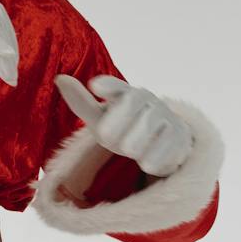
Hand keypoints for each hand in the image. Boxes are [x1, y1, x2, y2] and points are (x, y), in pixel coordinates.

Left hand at [53, 73, 193, 176]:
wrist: (160, 146)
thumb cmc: (124, 128)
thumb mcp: (100, 120)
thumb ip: (81, 103)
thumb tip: (60, 79)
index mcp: (126, 94)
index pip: (117, 86)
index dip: (108, 85)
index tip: (95, 87)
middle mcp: (149, 100)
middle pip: (133, 103)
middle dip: (118, 122)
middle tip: (106, 137)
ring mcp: (167, 116)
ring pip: (150, 125)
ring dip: (135, 142)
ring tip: (128, 149)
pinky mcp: (181, 136)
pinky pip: (166, 146)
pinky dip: (153, 158)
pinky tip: (146, 163)